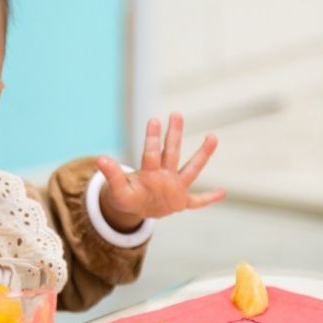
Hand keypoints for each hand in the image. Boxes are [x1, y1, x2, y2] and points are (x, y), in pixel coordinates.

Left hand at [96, 113, 224, 231]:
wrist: (135, 208)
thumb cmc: (126, 196)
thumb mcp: (117, 189)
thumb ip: (112, 175)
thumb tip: (100, 158)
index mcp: (149, 172)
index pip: (151, 153)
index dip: (153, 139)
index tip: (154, 120)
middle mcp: (165, 175)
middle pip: (171, 153)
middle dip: (174, 135)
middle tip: (176, 114)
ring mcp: (175, 187)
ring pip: (191, 169)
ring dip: (202, 155)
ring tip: (212, 137)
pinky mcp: (181, 201)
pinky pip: (197, 201)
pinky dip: (209, 199)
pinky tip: (223, 192)